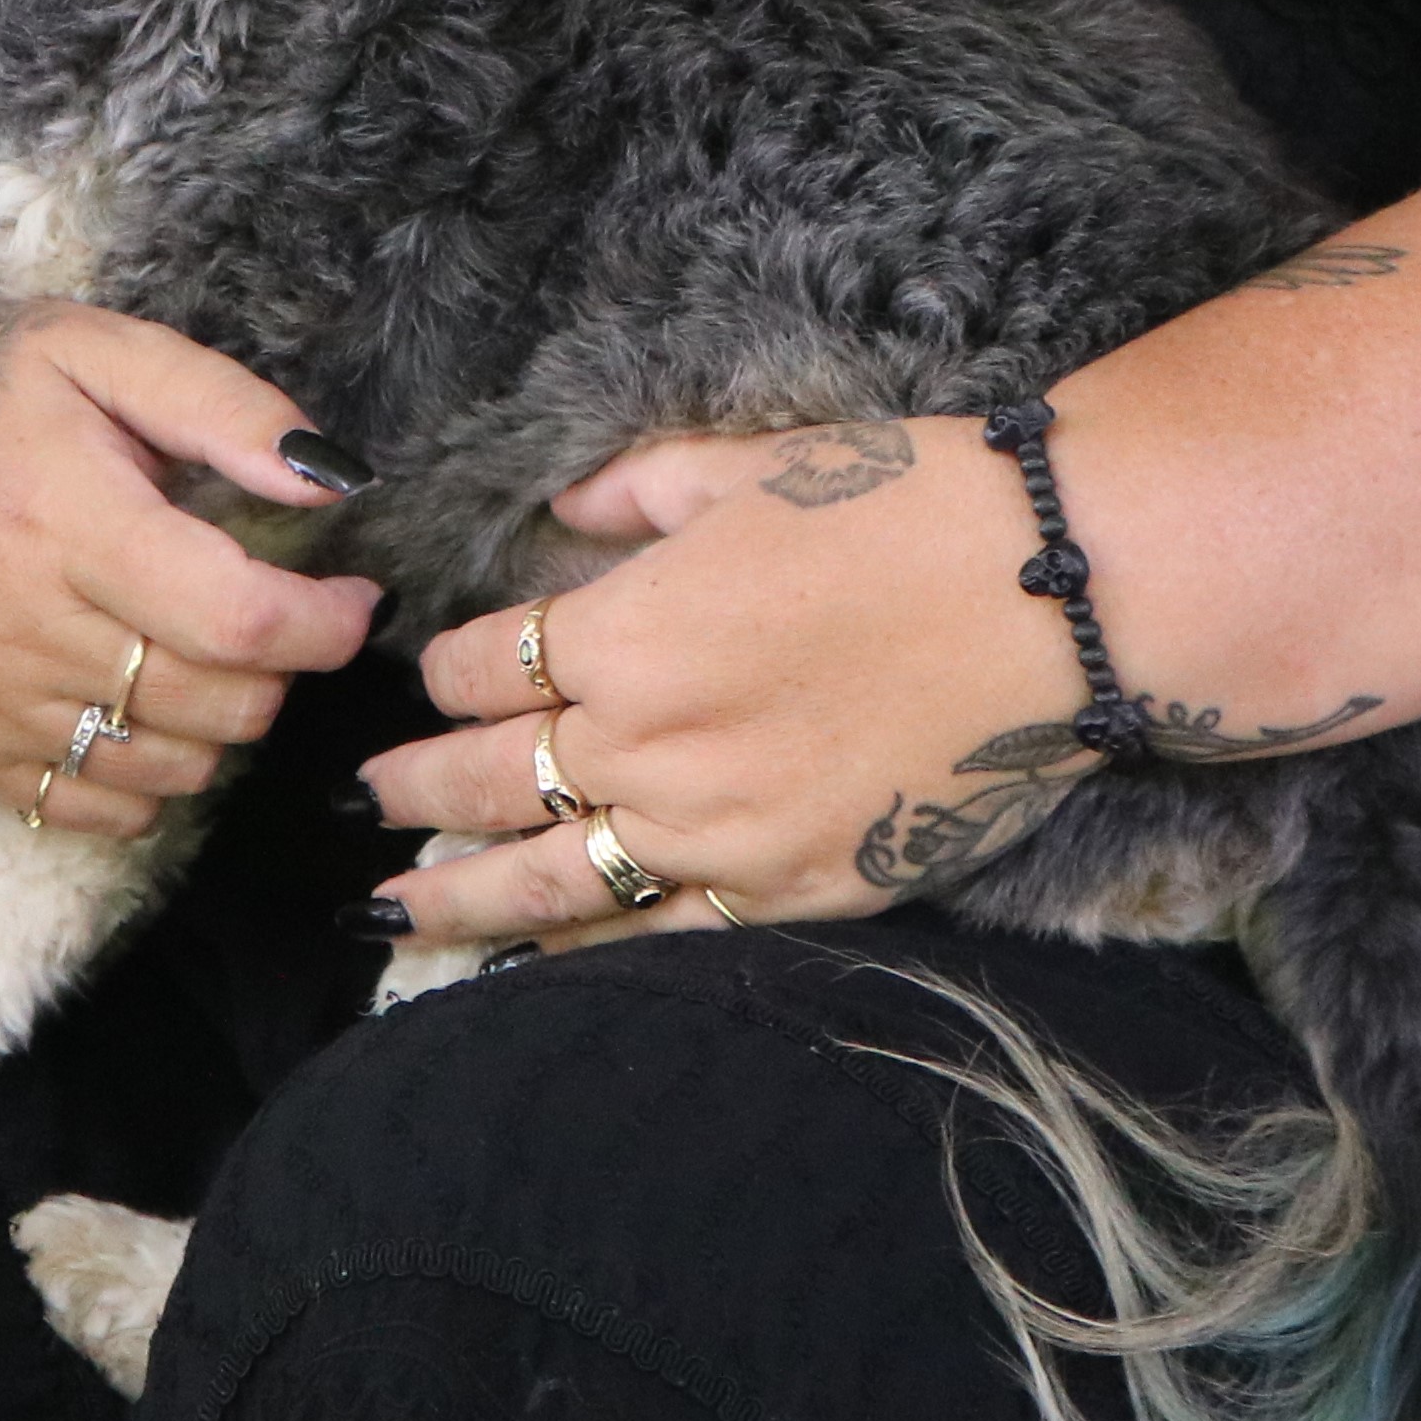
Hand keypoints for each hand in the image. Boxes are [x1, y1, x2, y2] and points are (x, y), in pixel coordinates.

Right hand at [0, 298, 378, 840]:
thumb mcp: (106, 350)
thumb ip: (227, 409)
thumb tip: (332, 481)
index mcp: (66, 518)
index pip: (237, 620)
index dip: (324, 626)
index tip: (351, 600)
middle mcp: (18, 622)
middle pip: (216, 705)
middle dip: (278, 670)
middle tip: (263, 613)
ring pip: (168, 770)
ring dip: (216, 725)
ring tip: (198, 653)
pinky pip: (92, 809)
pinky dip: (144, 777)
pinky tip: (140, 707)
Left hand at [353, 415, 1112, 953]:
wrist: (1054, 595)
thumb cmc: (907, 504)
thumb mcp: (749, 462)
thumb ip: (635, 488)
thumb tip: (565, 507)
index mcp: (629, 629)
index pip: (484, 665)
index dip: (448, 667)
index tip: (441, 671)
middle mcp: (652, 741)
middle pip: (489, 778)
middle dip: (413, 785)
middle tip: (366, 794)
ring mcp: (720, 830)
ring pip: (545, 882)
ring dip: (455, 893)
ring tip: (390, 907)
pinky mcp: (791, 889)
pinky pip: (653, 933)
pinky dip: (577, 951)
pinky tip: (527, 958)